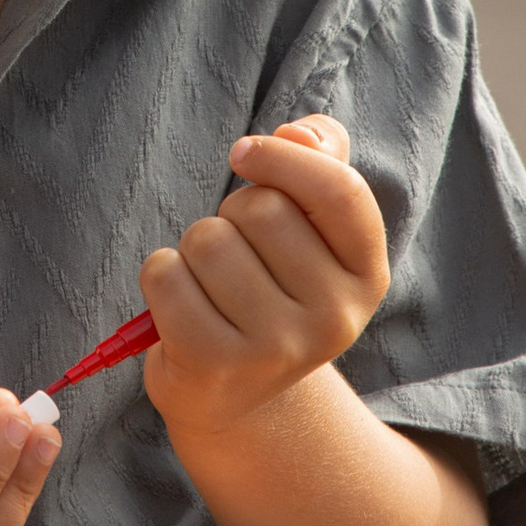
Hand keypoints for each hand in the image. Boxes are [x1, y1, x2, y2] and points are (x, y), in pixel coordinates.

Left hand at [142, 111, 389, 439]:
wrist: (233, 394)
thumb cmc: (268, 287)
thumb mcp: (309, 229)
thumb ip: (319, 160)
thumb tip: (297, 131)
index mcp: (366, 276)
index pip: (341, 191)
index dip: (286, 156)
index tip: (244, 153)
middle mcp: (334, 319)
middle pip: (261, 208)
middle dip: (231, 212)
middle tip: (235, 255)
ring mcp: (277, 349)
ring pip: (208, 240)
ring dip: (192, 248)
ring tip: (209, 285)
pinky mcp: (215, 365)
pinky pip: (166, 277)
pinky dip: (159, 277)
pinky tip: (177, 306)